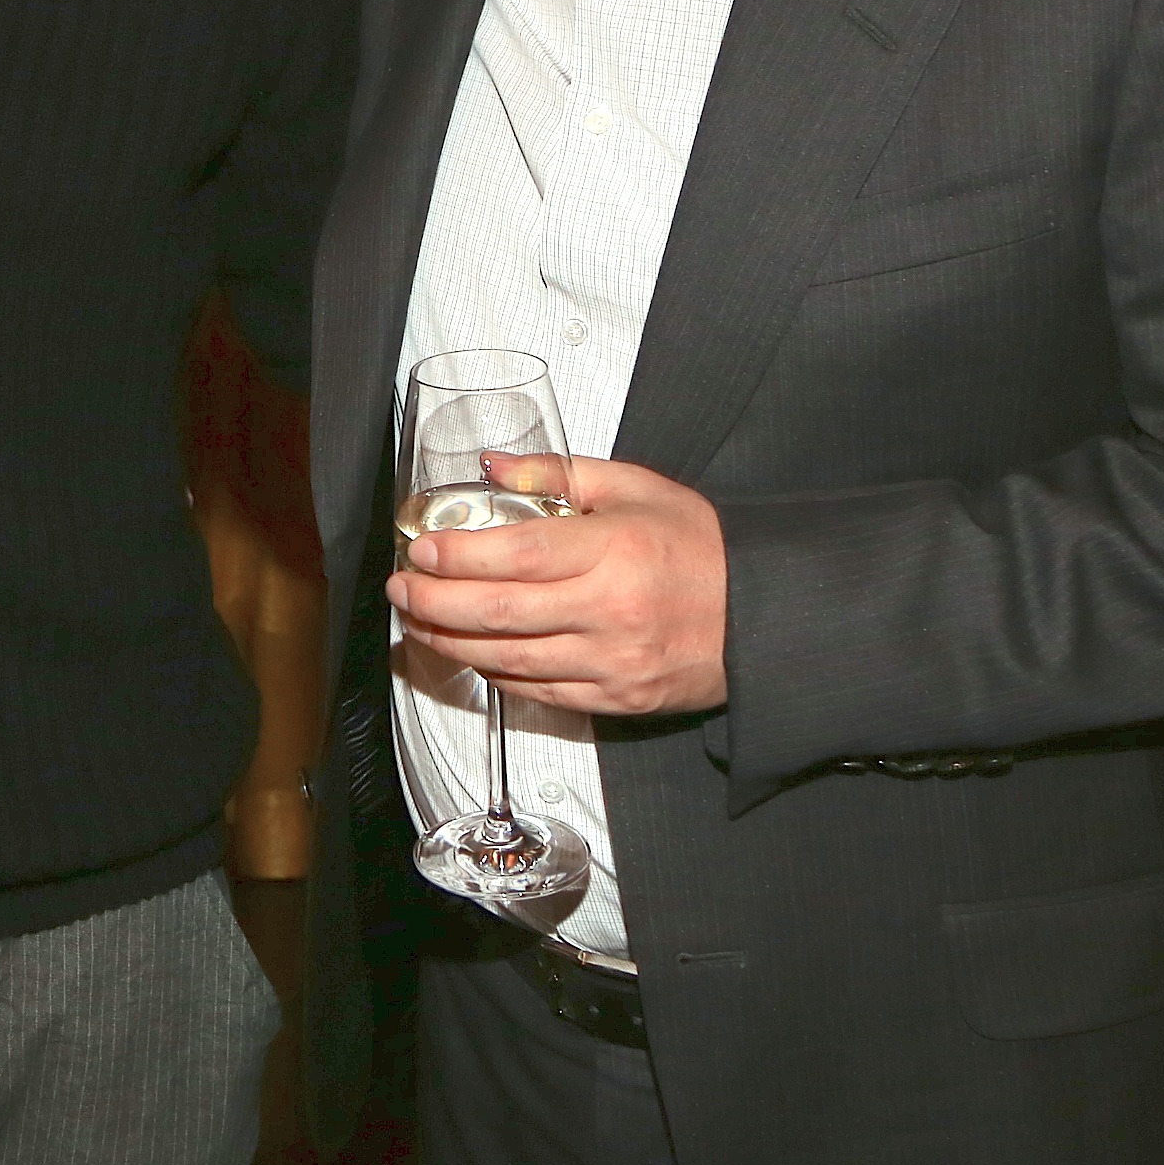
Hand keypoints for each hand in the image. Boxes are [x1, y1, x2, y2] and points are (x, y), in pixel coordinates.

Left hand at [388, 453, 728, 716]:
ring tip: (419, 619)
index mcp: (614, 549)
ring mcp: (611, 662)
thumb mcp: (636, 487)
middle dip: (434, 600)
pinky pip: (538, 691)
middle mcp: (609, 610)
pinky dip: (495, 672)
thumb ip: (558, 472)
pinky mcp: (615, 699)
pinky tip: (470, 652)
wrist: (762, 615)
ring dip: (451, 641)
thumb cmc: (700, 547)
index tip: (419, 548)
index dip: (457, 555)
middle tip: (401, 586)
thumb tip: (492, 465)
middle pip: (498, 612)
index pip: (515, 555)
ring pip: (509, 659)